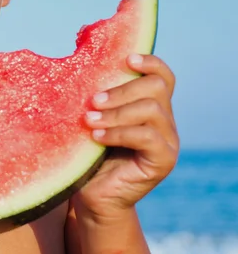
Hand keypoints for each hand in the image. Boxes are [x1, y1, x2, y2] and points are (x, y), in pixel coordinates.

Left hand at [74, 54, 178, 221]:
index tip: (126, 59)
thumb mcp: (95, 119)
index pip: (163, 77)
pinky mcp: (164, 161)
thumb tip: (83, 65)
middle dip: (122, 90)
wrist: (93, 195)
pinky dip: (119, 133)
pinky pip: (147, 137)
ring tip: (88, 120)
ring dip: (116, 112)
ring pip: (152, 110)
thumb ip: (99, 98)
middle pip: (156, 88)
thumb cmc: (90, 152)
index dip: (149, 62)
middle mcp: (165, 121)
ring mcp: (168, 141)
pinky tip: (96, 137)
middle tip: (93, 101)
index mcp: (151, 106)